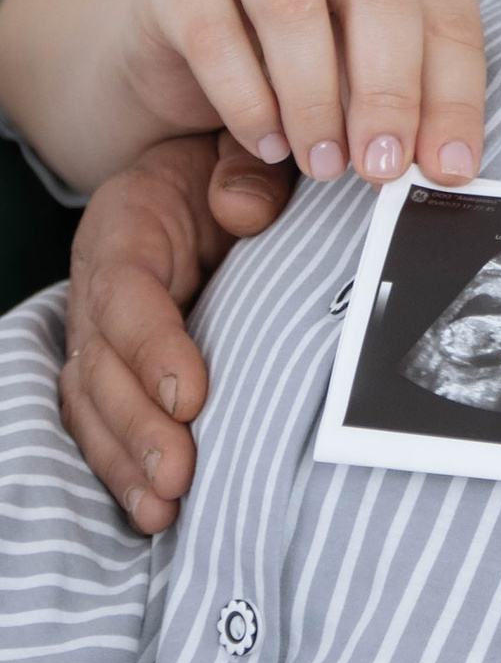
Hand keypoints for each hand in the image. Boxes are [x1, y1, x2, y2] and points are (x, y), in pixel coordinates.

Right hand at [59, 132, 295, 531]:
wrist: (196, 172)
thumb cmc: (229, 166)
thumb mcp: (240, 148)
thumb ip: (245, 172)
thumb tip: (245, 213)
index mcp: (126, 224)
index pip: (127, 292)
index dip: (152, 346)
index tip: (190, 394)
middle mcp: (99, 283)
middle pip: (101, 363)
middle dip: (138, 425)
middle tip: (180, 474)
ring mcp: (98, 330)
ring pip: (93, 403)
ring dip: (125, 460)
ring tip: (163, 510)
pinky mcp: (111, 367)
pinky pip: (101, 421)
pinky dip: (121, 468)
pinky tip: (150, 514)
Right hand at [112, 0, 486, 185]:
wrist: (181, 31)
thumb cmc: (297, 52)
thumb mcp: (362, 72)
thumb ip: (400, 107)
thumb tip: (442, 173)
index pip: (446, 3)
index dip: (455, 91)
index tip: (449, 168)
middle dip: (391, 90)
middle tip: (384, 167)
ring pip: (294, 3)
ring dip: (316, 98)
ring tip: (324, 165)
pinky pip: (215, 33)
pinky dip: (247, 100)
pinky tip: (268, 145)